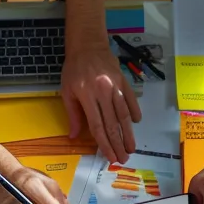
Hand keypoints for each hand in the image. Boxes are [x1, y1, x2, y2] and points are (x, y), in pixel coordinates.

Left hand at [61, 40, 139, 163]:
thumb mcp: (67, 91)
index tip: (110, 157)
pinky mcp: (124, 81)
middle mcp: (104, 93)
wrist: (88, 44)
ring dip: (129, 133)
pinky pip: (131, 100)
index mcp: (87, 97)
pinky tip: (136, 123)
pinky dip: (134, 112)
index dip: (105, 144)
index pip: (98, 126)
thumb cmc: (74, 68)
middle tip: (123, 159)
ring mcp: (116, 87)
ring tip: (131, 147)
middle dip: (119, 144)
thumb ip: (73, 114)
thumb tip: (75, 136)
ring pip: (124, 115)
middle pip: (113, 124)